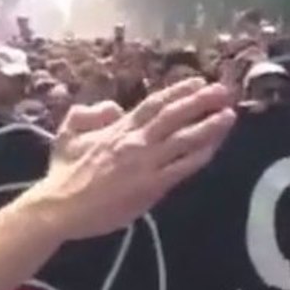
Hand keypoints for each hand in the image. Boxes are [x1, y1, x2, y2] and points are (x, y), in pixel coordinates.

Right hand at [29, 78, 235, 240]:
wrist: (60, 207)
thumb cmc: (64, 172)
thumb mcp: (68, 132)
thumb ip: (89, 113)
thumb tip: (114, 108)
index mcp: (118, 128)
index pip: (154, 104)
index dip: (178, 91)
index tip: (198, 82)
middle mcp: (137, 142)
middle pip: (175, 116)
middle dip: (201, 101)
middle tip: (223, 91)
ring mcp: (146, 165)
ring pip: (185, 140)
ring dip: (209, 126)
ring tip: (229, 115)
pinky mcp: (152, 187)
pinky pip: (182, 168)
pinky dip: (200, 156)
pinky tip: (214, 148)